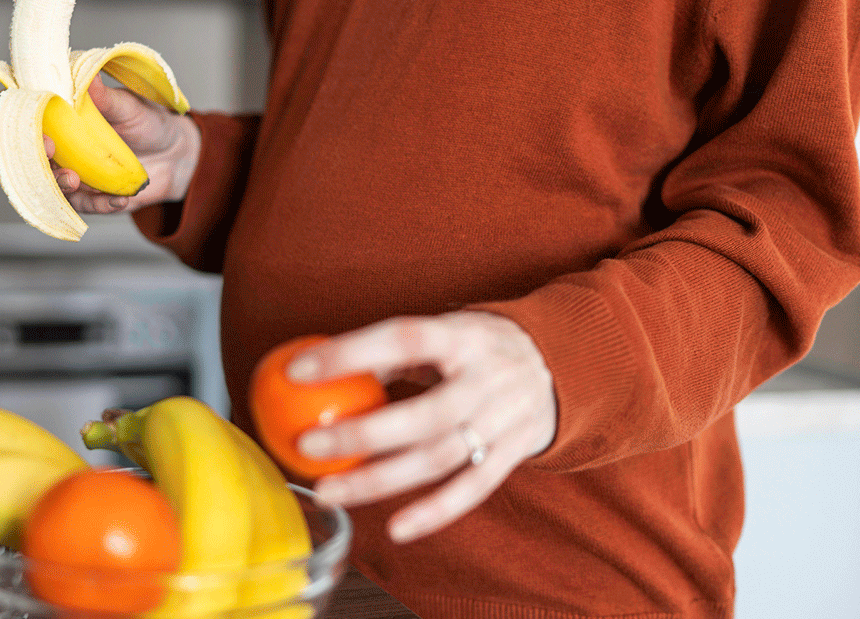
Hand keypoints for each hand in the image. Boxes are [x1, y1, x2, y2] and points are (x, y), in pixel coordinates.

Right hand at [50, 78, 199, 213]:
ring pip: (58, 190)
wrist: (176, 154)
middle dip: (47, 172)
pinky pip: (88, 206)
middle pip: (39, 165)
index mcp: (65, 123)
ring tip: (86, 185)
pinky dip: (101, 205)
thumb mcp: (130, 108)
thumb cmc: (148, 123)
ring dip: (68, 191)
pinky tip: (120, 200)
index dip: (34, 138)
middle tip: (68, 174)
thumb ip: (107, 99)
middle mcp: (64, 151)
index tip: (47, 142)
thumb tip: (90, 77)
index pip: (38, 129)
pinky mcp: (92, 197)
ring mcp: (76, 175)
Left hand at [286, 311, 556, 542]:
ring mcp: (504, 422)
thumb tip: (320, 369)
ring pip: (439, 459)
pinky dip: (433, 512)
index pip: (405, 338)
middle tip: (305, 443)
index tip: (297, 369)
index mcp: (466, 337)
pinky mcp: (512, 456)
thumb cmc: (478, 346)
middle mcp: (489, 380)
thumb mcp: (446, 331)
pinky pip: (470, 490)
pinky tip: (394, 528)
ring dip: (380, 480)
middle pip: (424, 414)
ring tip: (328, 491)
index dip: (351, 353)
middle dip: (362, 434)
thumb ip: (393, 352)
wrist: (561, 364)